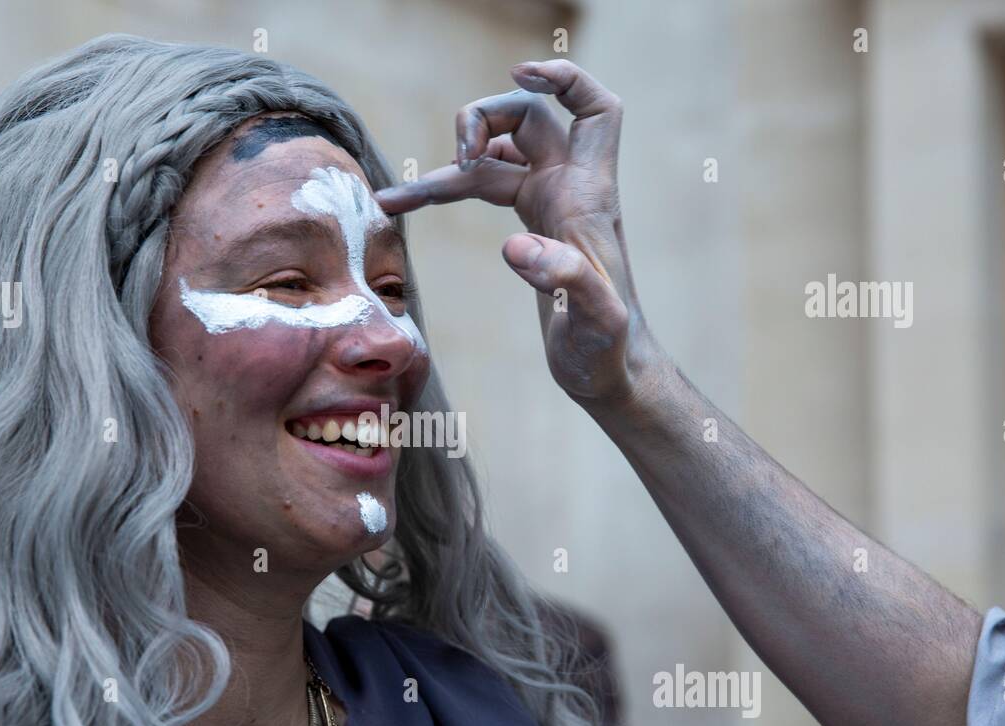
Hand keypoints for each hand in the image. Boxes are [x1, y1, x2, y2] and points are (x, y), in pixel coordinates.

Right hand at [375, 59, 651, 408]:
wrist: (608, 373)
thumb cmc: (606, 350)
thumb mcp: (590, 321)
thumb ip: (563, 279)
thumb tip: (515, 248)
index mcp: (588, 196)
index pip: (594, 109)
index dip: (562, 79)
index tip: (520, 74)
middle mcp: (569, 189)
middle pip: (526, 118)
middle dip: (482, 119)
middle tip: (455, 160)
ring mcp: (549, 205)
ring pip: (493, 157)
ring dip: (445, 168)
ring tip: (396, 199)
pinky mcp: (531, 226)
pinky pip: (483, 188)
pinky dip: (444, 192)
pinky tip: (405, 207)